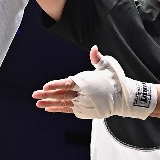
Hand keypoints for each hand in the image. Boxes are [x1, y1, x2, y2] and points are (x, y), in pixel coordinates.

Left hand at [33, 46, 157, 118]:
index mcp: (86, 83)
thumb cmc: (115, 80)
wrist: (125, 98)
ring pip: (63, 104)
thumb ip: (97, 58)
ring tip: (38, 104)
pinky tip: (49, 108)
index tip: (45, 86)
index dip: (55, 85)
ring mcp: (83, 104)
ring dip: (50, 103)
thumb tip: (94, 48)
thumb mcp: (108, 66)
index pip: (68, 84)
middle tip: (34, 95)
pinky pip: (68, 110)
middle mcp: (83, 95)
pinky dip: (59, 109)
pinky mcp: (84, 111)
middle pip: (62, 95)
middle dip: (47, 95)